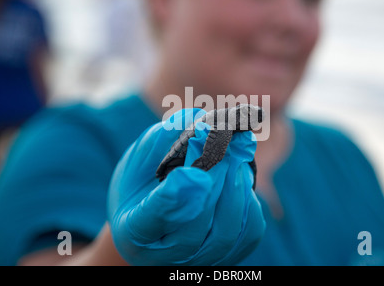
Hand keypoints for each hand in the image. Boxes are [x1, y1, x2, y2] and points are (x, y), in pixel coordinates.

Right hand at [107, 108, 264, 264]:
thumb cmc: (147, 179)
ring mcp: (198, 259)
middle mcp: (164, 256)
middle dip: (214, 181)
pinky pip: (248, 233)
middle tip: (228, 144)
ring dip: (235, 189)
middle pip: (194, 227)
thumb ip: (168, 139)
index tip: (193, 173)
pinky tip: (240, 177)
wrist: (157, 208)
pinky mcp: (227, 255)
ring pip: (225, 232)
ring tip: (236, 156)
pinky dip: (250, 203)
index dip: (174, 198)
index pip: (152, 219)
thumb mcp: (145, 156)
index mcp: (133, 231)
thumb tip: (207, 123)